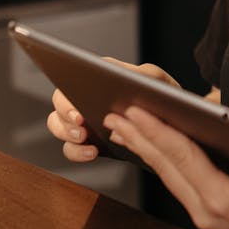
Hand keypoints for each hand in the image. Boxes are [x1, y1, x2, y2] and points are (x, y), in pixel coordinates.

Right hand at [45, 58, 182, 161]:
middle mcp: (86, 96)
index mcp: (99, 76)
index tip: (79, 108)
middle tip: (80, 125)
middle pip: (59, 101)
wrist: (170, 124)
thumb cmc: (162, 95)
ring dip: (65, 133)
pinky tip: (91, 152)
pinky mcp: (88, 142)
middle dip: (64, 115)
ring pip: (58, 125)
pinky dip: (76, 152)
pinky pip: (70, 148)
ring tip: (83, 138)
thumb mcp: (157, 80)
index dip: (69, 92)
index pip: (73, 77)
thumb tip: (128, 79)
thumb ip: (144, 75)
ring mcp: (85, 120)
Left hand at [106, 106, 228, 228]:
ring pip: (166, 176)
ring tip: (121, 128)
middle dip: (139, 139)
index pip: (184, 158)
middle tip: (112, 113)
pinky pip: (176, 183)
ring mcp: (205, 215)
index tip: (135, 110)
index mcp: (224, 201)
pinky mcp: (209, 215)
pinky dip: (160, 162)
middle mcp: (207, 210)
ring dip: (144, 150)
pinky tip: (152, 150)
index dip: (159, 132)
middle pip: (165, 167)